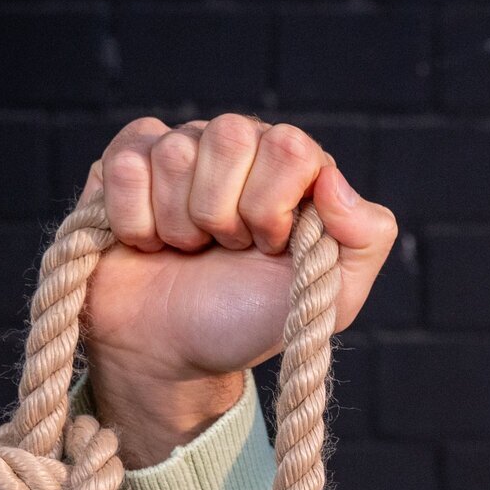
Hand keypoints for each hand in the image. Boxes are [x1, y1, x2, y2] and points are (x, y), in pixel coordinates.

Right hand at [75, 114, 400, 463]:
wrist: (174, 353)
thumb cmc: (250, 320)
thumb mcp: (330, 297)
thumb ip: (365, 237)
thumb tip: (332, 179)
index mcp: (294, 166)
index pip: (288, 146)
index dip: (271, 207)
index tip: (269, 247)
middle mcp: (240, 144)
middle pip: (228, 135)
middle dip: (223, 214)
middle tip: (226, 250)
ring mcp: (180, 148)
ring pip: (173, 151)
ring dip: (178, 224)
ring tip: (188, 250)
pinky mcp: (124, 162)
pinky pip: (125, 164)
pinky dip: (134, 221)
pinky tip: (147, 242)